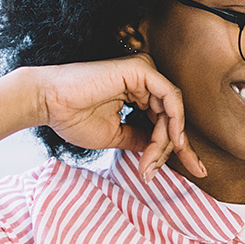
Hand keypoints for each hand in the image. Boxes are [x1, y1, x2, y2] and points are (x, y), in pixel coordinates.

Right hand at [26, 57, 205, 181]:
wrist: (48, 104)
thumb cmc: (73, 117)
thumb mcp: (116, 137)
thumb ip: (140, 141)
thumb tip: (160, 154)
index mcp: (138, 94)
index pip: (168, 122)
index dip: (181, 149)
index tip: (196, 172)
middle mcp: (145, 82)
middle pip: (174, 119)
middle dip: (175, 150)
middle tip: (154, 173)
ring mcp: (144, 73)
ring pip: (173, 112)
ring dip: (165, 142)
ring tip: (148, 163)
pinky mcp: (141, 70)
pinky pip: (170, 97)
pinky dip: (172, 122)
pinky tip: (169, 142)